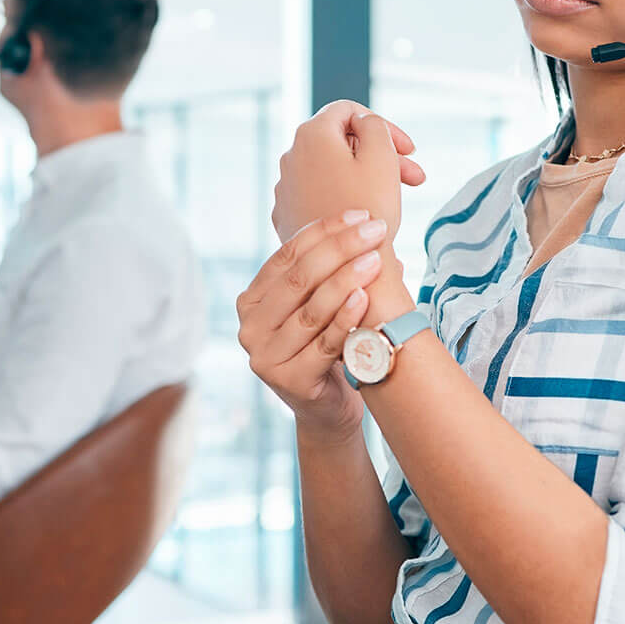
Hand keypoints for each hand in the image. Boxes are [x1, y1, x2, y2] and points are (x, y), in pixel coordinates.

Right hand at [238, 210, 393, 441]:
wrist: (329, 408)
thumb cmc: (328, 346)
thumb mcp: (322, 304)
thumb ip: (330, 270)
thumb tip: (366, 225)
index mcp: (251, 301)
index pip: (288, 256)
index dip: (324, 232)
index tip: (361, 216)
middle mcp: (249, 327)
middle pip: (298, 279)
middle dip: (340, 249)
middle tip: (375, 230)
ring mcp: (265, 356)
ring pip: (311, 310)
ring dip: (346, 279)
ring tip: (375, 258)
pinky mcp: (289, 381)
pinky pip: (324, 343)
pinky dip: (346, 318)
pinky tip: (365, 296)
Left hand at [271, 100, 426, 243]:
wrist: (341, 266)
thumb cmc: (366, 208)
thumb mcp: (381, 155)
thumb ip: (375, 126)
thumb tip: (363, 122)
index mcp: (311, 135)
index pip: (349, 111)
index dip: (384, 125)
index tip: (409, 151)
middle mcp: (291, 157)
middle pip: (342, 144)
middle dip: (380, 156)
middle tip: (415, 179)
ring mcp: (286, 188)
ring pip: (333, 171)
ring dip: (367, 178)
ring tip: (397, 199)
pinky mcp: (288, 215)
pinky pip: (321, 195)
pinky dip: (345, 197)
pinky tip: (367, 216)